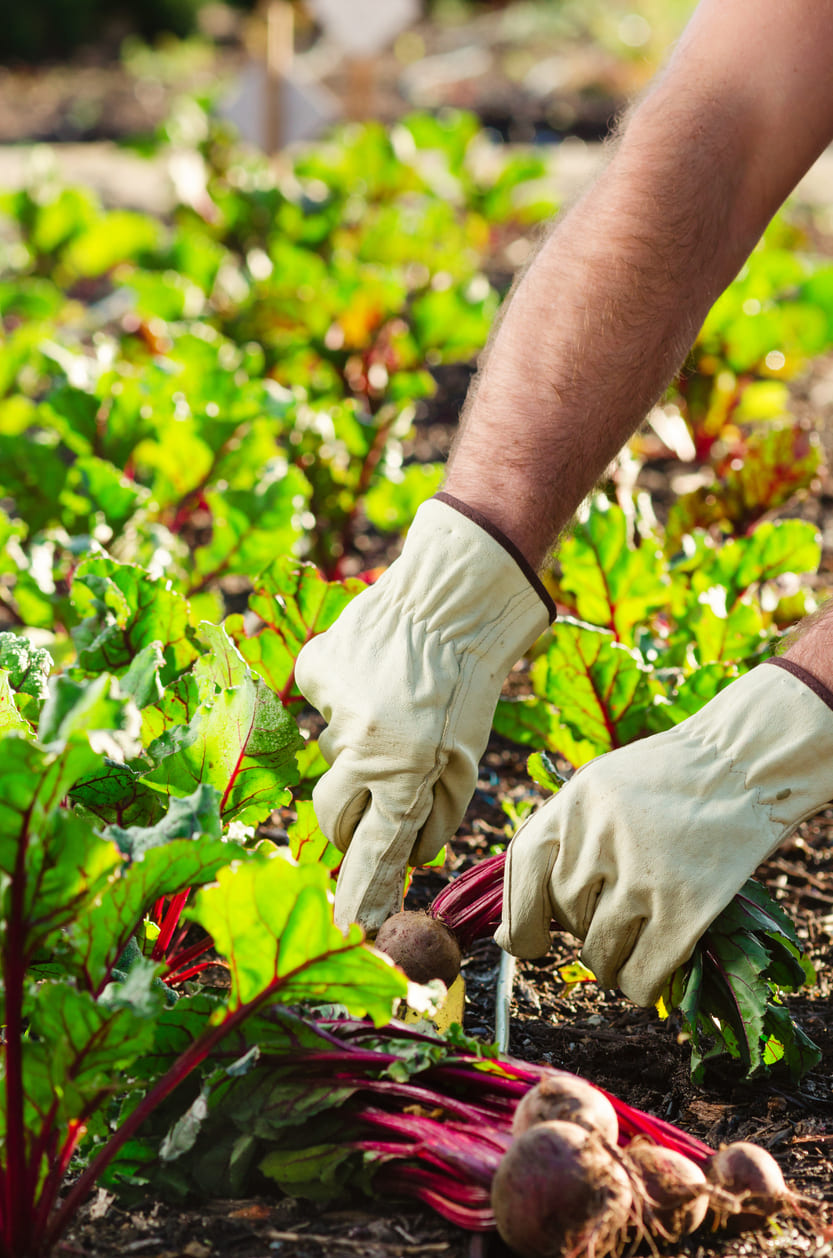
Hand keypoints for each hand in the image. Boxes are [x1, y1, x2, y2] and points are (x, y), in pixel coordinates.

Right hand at [295, 495, 552, 933]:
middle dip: (352, 819)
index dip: (359, 891)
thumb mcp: (468, 758)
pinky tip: (375, 677)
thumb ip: (435, 811)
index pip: (375, 848)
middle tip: (379, 795)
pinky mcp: (313, 670)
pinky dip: (345, 701)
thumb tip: (409, 853)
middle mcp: (361, 744)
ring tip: (396, 709)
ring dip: (361, 746)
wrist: (451, 595)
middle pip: (332, 814)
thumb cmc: (471, 681)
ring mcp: (331, 707)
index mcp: (407, 769)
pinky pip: (321, 707)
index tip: (348, 923)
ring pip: (333, 754)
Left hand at [495, 662, 832, 1005]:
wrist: (744, 764)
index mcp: (570, 806)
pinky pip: (641, 974)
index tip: (528, 944)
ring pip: (600, 954)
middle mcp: (598, 841)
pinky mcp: (684, 909)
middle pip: (566, 918)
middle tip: (614, 919)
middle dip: (583, 930)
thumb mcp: (599, 787)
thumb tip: (511, 931)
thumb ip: (561, 842)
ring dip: (612, 964)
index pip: (521, 876)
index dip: (519, 920)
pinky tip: (652, 975)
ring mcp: (641, 877)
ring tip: (633, 947)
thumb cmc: (668, 779)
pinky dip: (641, 985)